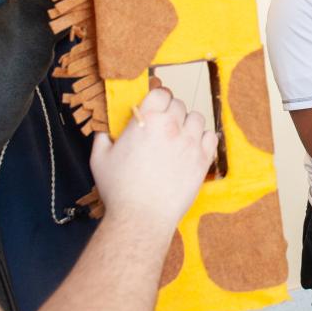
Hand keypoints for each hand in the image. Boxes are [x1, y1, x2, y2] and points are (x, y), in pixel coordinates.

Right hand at [89, 89, 217, 246]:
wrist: (142, 217)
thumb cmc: (120, 190)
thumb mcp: (100, 160)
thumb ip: (101, 140)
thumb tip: (103, 132)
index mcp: (146, 120)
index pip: (160, 93)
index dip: (158, 98)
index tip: (155, 106)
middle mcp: (171, 126)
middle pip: (179, 104)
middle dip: (171, 111)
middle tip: (164, 125)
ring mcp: (190, 142)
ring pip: (196, 118)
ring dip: (188, 123)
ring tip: (179, 136)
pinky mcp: (202, 159)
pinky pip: (211, 137)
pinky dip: (204, 138)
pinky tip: (194, 146)